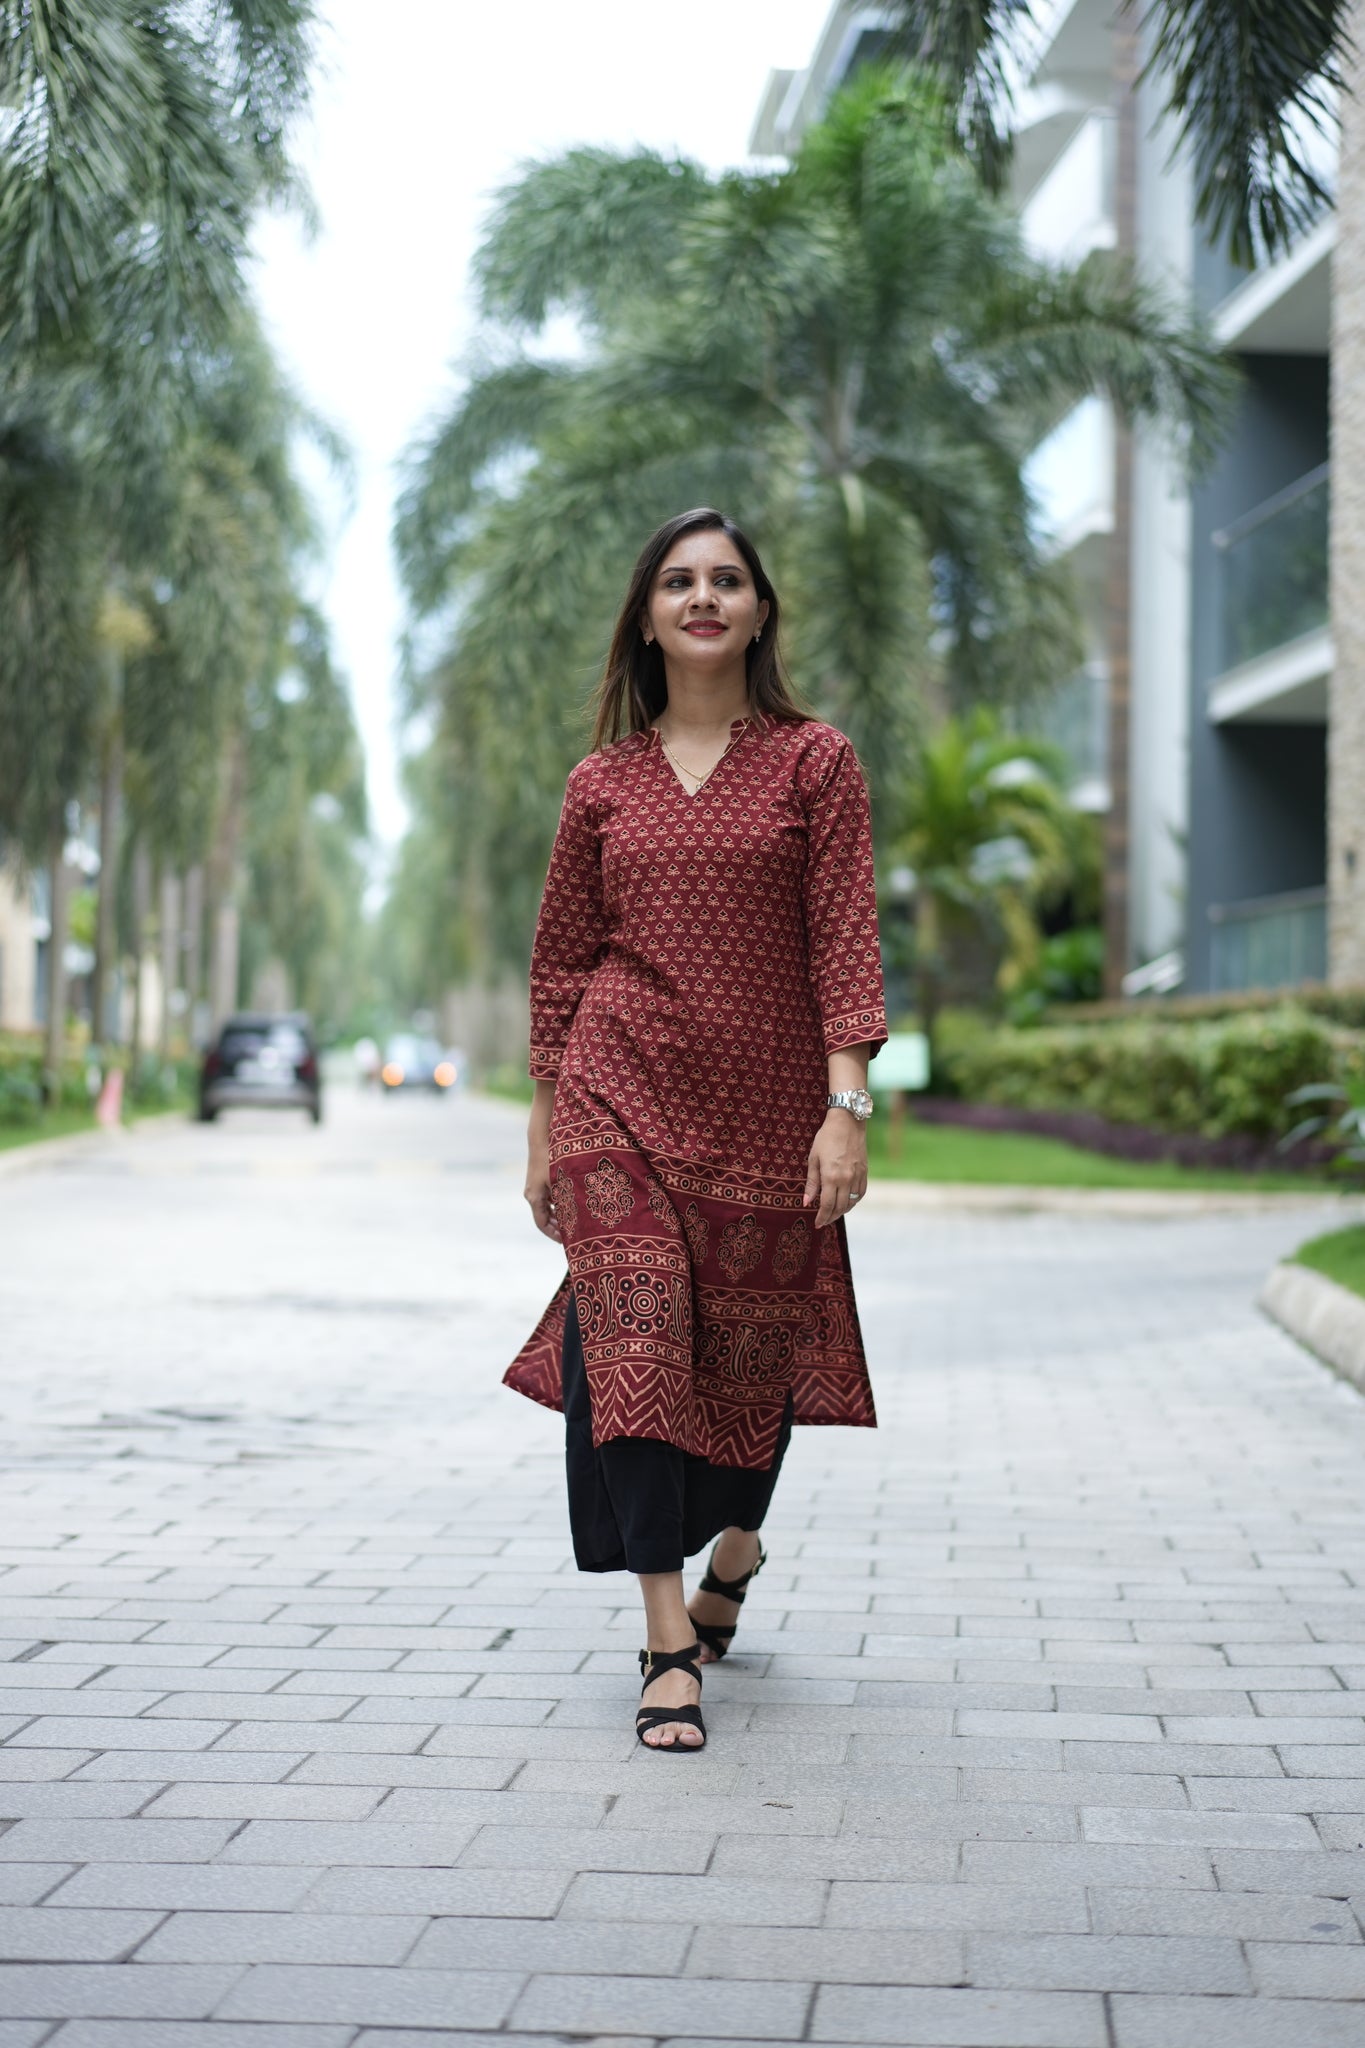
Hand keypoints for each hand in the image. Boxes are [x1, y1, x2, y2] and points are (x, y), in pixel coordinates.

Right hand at [525, 1129, 562, 1241]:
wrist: (542, 1138)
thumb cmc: (553, 1159)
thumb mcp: (562, 1181)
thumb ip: (566, 1199)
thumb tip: (576, 1217)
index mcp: (534, 1197)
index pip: (541, 1224)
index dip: (553, 1234)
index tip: (565, 1241)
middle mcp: (531, 1194)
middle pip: (543, 1218)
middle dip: (557, 1227)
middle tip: (572, 1235)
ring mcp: (534, 1187)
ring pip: (546, 1208)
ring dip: (558, 1216)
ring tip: (573, 1223)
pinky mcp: (538, 1181)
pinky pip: (547, 1198)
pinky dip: (557, 1205)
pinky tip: (571, 1205)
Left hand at [803, 1110, 867, 1227]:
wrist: (847, 1123)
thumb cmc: (826, 1138)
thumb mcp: (813, 1159)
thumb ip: (812, 1183)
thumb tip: (807, 1202)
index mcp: (831, 1177)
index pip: (827, 1205)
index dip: (822, 1217)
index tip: (817, 1223)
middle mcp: (846, 1179)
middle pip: (840, 1207)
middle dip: (831, 1217)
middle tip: (824, 1221)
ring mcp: (857, 1176)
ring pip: (852, 1202)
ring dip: (843, 1211)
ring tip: (834, 1214)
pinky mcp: (864, 1172)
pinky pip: (861, 1193)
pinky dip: (854, 1201)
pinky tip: (847, 1202)